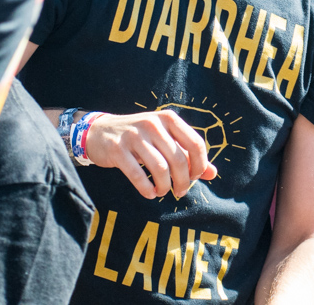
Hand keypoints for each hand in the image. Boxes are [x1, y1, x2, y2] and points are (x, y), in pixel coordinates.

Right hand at [85, 110, 217, 199]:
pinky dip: (147, 188)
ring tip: (163, 192)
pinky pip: (137, 174)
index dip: (200, 164)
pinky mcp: (117, 149)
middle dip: (183, 181)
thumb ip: (188, 155)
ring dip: (165, 186)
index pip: (196, 143)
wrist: (100, 131)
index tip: (195, 177)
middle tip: (180, 191)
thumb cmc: (140, 138)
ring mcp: (134, 135)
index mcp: (169, 119)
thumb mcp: (165, 140)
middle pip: (179, 159)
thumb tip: (213, 174)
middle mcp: (153, 124)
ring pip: (160, 168)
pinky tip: (150, 193)